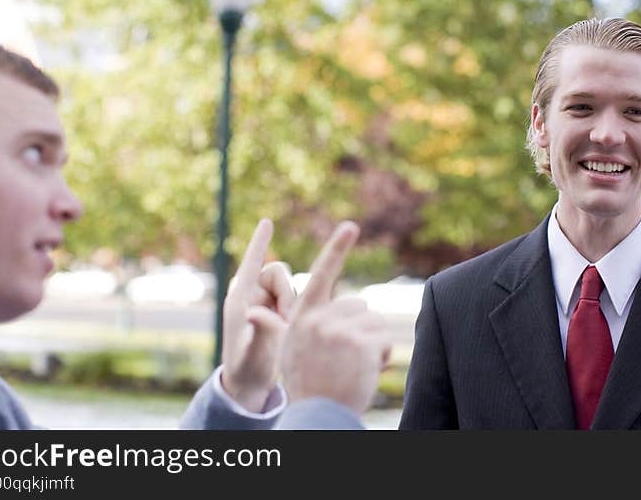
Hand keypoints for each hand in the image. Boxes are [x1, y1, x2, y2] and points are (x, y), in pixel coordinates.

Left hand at [220, 219, 295, 411]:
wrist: (249, 385)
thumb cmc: (247, 370)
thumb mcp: (256, 354)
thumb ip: (262, 332)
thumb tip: (261, 311)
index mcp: (240, 299)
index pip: (251, 262)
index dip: (260, 242)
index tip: (266, 222)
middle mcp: (251, 295)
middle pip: (278, 273)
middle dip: (287, 294)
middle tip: (288, 322)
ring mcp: (263, 301)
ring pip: (289, 285)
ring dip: (292, 304)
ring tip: (287, 331)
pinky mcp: (275, 310)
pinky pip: (292, 296)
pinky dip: (294, 308)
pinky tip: (290, 328)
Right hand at [281, 221, 391, 414]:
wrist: (317, 415)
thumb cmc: (310, 382)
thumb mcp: (295, 349)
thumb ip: (295, 324)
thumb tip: (256, 312)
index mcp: (303, 315)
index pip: (323, 274)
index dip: (337, 247)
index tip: (351, 225)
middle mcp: (318, 318)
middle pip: (359, 306)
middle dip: (361, 330)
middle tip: (345, 358)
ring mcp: (338, 330)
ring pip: (375, 322)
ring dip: (372, 344)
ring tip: (352, 366)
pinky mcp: (358, 343)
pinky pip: (384, 339)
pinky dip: (381, 356)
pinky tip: (364, 373)